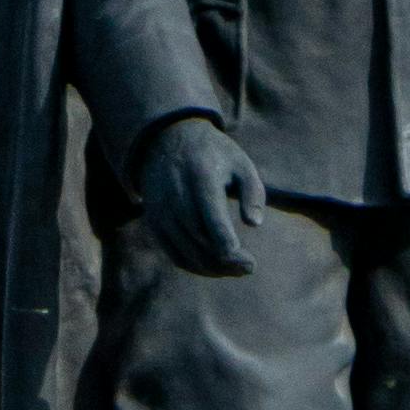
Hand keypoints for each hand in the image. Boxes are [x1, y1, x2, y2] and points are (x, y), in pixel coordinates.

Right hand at [134, 114, 263, 272]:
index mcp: (200, 174)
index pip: (211, 215)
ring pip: (186, 252)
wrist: (167, 141)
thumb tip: (254, 224)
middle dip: (226, 261)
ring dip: (213, 268)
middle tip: (249, 267)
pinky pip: (175, 255)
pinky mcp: (154, 222)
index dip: (228, 244)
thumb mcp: (240, 163)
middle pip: (199, 238)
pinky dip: (196, 266)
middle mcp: (176, 193)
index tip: (249, 262)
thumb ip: (253, 192)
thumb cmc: (213, 155)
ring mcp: (161, 209)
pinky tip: (217, 267)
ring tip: (237, 268)